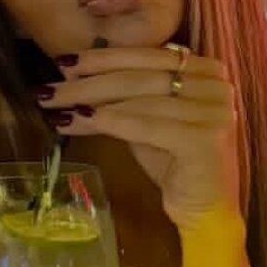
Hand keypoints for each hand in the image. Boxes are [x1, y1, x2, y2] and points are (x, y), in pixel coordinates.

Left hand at [42, 46, 239, 228]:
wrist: (207, 210)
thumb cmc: (174, 165)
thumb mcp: (145, 122)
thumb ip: (121, 98)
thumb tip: (71, 76)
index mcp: (206, 71)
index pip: (147, 55)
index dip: (103, 57)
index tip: (63, 63)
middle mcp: (216, 85)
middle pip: (140, 76)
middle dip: (89, 81)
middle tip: (50, 89)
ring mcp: (214, 111)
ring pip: (141, 99)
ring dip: (92, 102)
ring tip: (58, 108)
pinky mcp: (205, 139)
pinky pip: (148, 125)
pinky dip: (113, 122)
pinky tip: (84, 121)